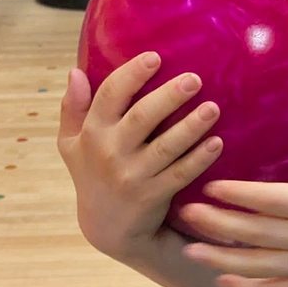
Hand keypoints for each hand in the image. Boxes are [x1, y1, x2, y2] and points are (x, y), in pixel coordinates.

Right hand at [57, 51, 223, 259]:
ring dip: (191, 126)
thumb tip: (74, 71)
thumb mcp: (70, 144)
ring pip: (166, 147)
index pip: (109, 96)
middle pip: (142, 118)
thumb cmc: (93, 174)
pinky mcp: (154, 196)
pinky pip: (181, 174)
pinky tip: (217, 142)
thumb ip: (72, 108)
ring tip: (213, 108)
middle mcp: (110, 153)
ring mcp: (132, 176)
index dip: (131, 75)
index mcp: (91, 133)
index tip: (154, 57)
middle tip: (194, 78)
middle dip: (169, 97)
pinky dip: (199, 159)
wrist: (107, 228)